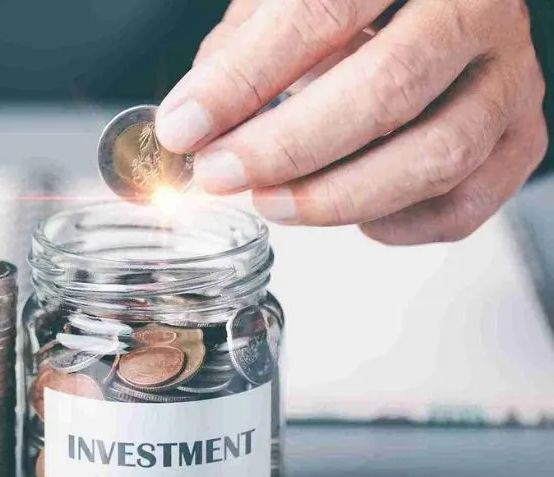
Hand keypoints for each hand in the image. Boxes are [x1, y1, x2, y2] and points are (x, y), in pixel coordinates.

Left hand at [159, 0, 547, 244]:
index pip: (318, 15)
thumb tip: (190, 124)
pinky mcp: (522, 136)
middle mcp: (474, 10)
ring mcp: (509, 76)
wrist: (434, 6)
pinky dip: (400, 223)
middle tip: (223, 175)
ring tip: (271, 202)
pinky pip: (466, 201)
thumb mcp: (282, 3)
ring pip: (437, 154)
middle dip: (288, 147)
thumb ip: (238, 56)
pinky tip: (354, 215)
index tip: (186, 128)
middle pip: (388, 89)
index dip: (243, 80)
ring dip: (339, 196)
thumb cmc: (349, 7)